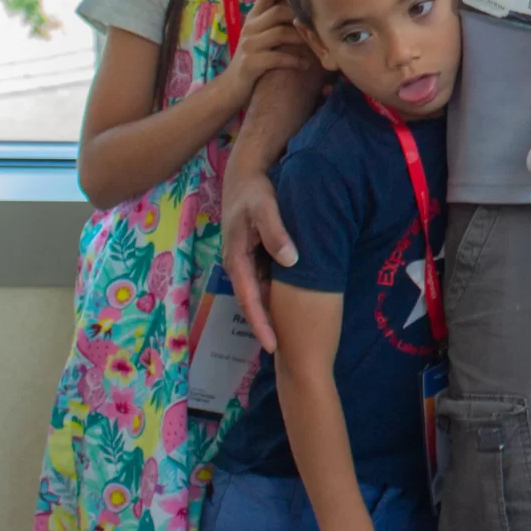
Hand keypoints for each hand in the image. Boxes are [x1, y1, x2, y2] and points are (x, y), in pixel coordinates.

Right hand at [222, 158, 294, 352]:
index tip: (274, 346)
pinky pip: (266, 282)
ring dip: (272, 315)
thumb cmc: (255, 192)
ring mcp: (246, 263)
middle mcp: (239, 266)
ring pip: (260, 294)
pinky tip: (293, 307)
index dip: (261, 324)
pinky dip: (277, 296)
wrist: (244, 177)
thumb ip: (276, 233)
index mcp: (237, 260)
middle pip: (254, 304)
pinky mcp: (255, 257)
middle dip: (267, 328)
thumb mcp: (265, 208)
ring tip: (291, 340)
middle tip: (287, 353)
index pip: (249, 300)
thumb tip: (291, 261)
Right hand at [223, 0, 311, 101]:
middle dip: (301, 18)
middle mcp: (249, 28)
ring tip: (315, 47)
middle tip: (318, 28)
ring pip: (280, 33)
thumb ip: (275, 23)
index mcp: (253, 18)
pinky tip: (304, 65)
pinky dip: (295, 61)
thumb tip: (305, 11)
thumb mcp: (261, 37)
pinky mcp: (250, 63)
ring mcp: (248, 45)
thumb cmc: (254, 59)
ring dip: (302, 40)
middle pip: (279, 11)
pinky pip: (278, 57)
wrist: (232, 87)